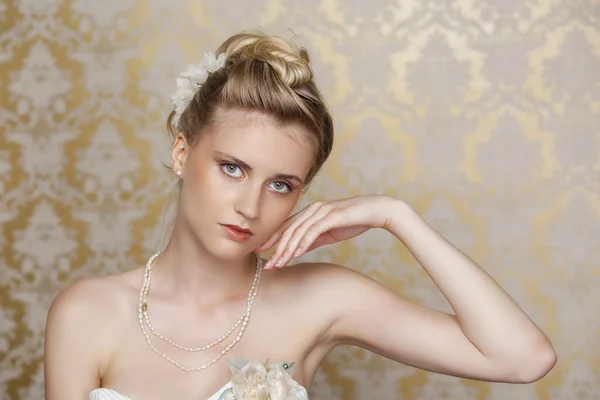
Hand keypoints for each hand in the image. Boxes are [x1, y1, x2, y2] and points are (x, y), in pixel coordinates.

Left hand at [256, 195, 397, 268]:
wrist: (376, 211)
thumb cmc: (354, 220)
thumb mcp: (329, 232)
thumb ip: (313, 239)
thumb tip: (298, 250)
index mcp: (310, 212)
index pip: (286, 227)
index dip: (272, 240)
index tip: (260, 254)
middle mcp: (312, 209)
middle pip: (288, 229)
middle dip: (275, 247)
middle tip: (265, 263)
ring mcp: (322, 211)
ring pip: (298, 231)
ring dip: (287, 248)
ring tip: (279, 263)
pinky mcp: (332, 215)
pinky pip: (314, 230)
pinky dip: (304, 242)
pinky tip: (297, 254)